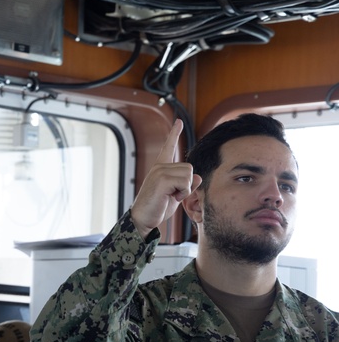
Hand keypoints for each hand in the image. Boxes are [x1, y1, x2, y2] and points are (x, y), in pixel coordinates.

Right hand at [129, 120, 199, 236]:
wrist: (143, 219)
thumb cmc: (157, 208)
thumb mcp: (176, 195)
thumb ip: (187, 185)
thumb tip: (199, 177)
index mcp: (161, 168)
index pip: (169, 147)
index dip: (174, 133)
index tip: (179, 121)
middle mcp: (159, 167)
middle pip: (189, 167)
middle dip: (187, 184)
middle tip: (173, 194)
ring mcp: (159, 171)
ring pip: (189, 174)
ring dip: (185, 189)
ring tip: (170, 196)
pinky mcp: (161, 179)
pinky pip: (185, 182)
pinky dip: (182, 192)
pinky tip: (169, 197)